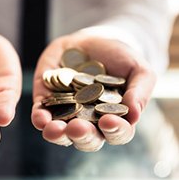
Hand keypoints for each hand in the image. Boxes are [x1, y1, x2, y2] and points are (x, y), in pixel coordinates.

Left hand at [31, 32, 155, 151]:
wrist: (91, 41)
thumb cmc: (119, 58)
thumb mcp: (137, 69)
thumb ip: (140, 91)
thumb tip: (134, 115)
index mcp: (114, 119)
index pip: (117, 133)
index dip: (114, 131)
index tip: (109, 121)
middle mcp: (89, 122)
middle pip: (86, 139)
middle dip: (82, 136)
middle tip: (78, 128)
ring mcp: (66, 113)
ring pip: (60, 133)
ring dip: (57, 134)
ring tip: (55, 130)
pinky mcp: (46, 102)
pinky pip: (40, 115)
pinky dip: (39, 119)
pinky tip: (40, 118)